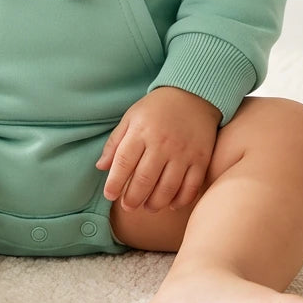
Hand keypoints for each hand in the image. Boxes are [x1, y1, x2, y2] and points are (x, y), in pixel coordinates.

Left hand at [96, 86, 220, 212]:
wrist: (193, 94)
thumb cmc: (157, 108)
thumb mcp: (131, 117)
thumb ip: (115, 143)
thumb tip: (101, 167)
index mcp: (141, 131)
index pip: (124, 163)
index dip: (114, 183)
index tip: (109, 195)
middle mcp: (162, 143)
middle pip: (145, 179)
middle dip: (133, 198)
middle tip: (128, 206)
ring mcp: (183, 152)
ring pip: (167, 187)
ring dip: (155, 203)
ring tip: (147, 207)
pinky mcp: (201, 158)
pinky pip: (191, 186)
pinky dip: (181, 200)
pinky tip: (171, 204)